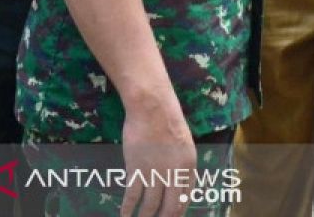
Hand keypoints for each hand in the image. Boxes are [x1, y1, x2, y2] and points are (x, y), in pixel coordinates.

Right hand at [120, 98, 194, 216]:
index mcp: (189, 166)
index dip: (178, 211)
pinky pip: (132, 196)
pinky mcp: (137, 169)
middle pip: (170, 207)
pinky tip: (124, 216)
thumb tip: (176, 182)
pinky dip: (127, 209)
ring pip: (150, 206)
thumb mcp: (184, 144)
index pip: (186, 197)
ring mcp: (155, 173)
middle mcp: (175, 173)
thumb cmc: (168, 121)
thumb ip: (181, 164)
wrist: (153, 108)